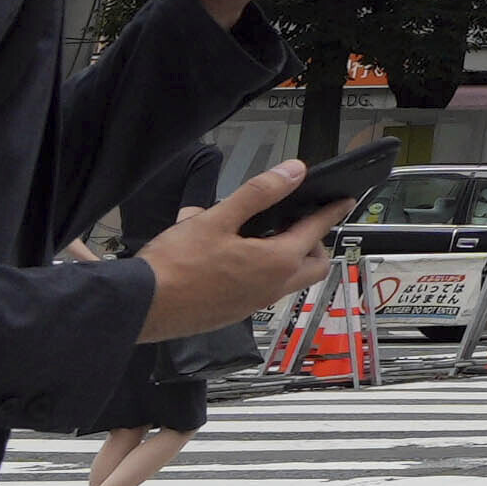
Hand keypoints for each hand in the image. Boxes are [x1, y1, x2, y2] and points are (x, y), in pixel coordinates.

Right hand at [135, 168, 353, 340]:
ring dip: (287, 257)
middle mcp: (272, 288)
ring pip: (289, 280)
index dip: (331, 211)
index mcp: (275, 263)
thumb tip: (293, 172)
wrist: (143, 305)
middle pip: (313, 265)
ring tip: (263, 235)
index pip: (316, 231)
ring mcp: (254, 304)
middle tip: (303, 221)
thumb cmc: (175, 266)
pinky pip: (264, 290)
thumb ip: (260, 193)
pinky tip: (233, 256)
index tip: (343, 201)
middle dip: (315, 241)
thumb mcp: (219, 218)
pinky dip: (263, 271)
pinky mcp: (235, 312)